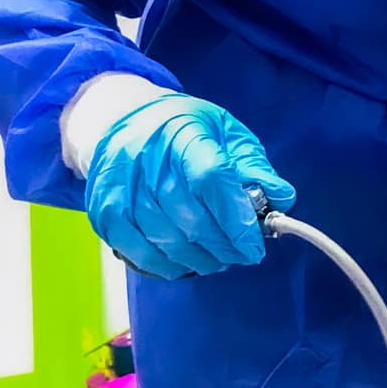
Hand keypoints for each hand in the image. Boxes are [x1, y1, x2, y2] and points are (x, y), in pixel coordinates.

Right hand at [85, 95, 294, 279]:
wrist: (119, 121)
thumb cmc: (178, 129)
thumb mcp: (222, 130)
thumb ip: (251, 164)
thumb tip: (280, 198)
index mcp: (182, 136)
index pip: (211, 181)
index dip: (237, 220)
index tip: (255, 243)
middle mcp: (146, 164)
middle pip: (192, 220)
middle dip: (225, 246)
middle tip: (242, 253)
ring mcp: (121, 192)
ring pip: (169, 243)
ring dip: (202, 259)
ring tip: (219, 257)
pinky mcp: (106, 215)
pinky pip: (142, 255)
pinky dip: (171, 266)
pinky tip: (188, 261)